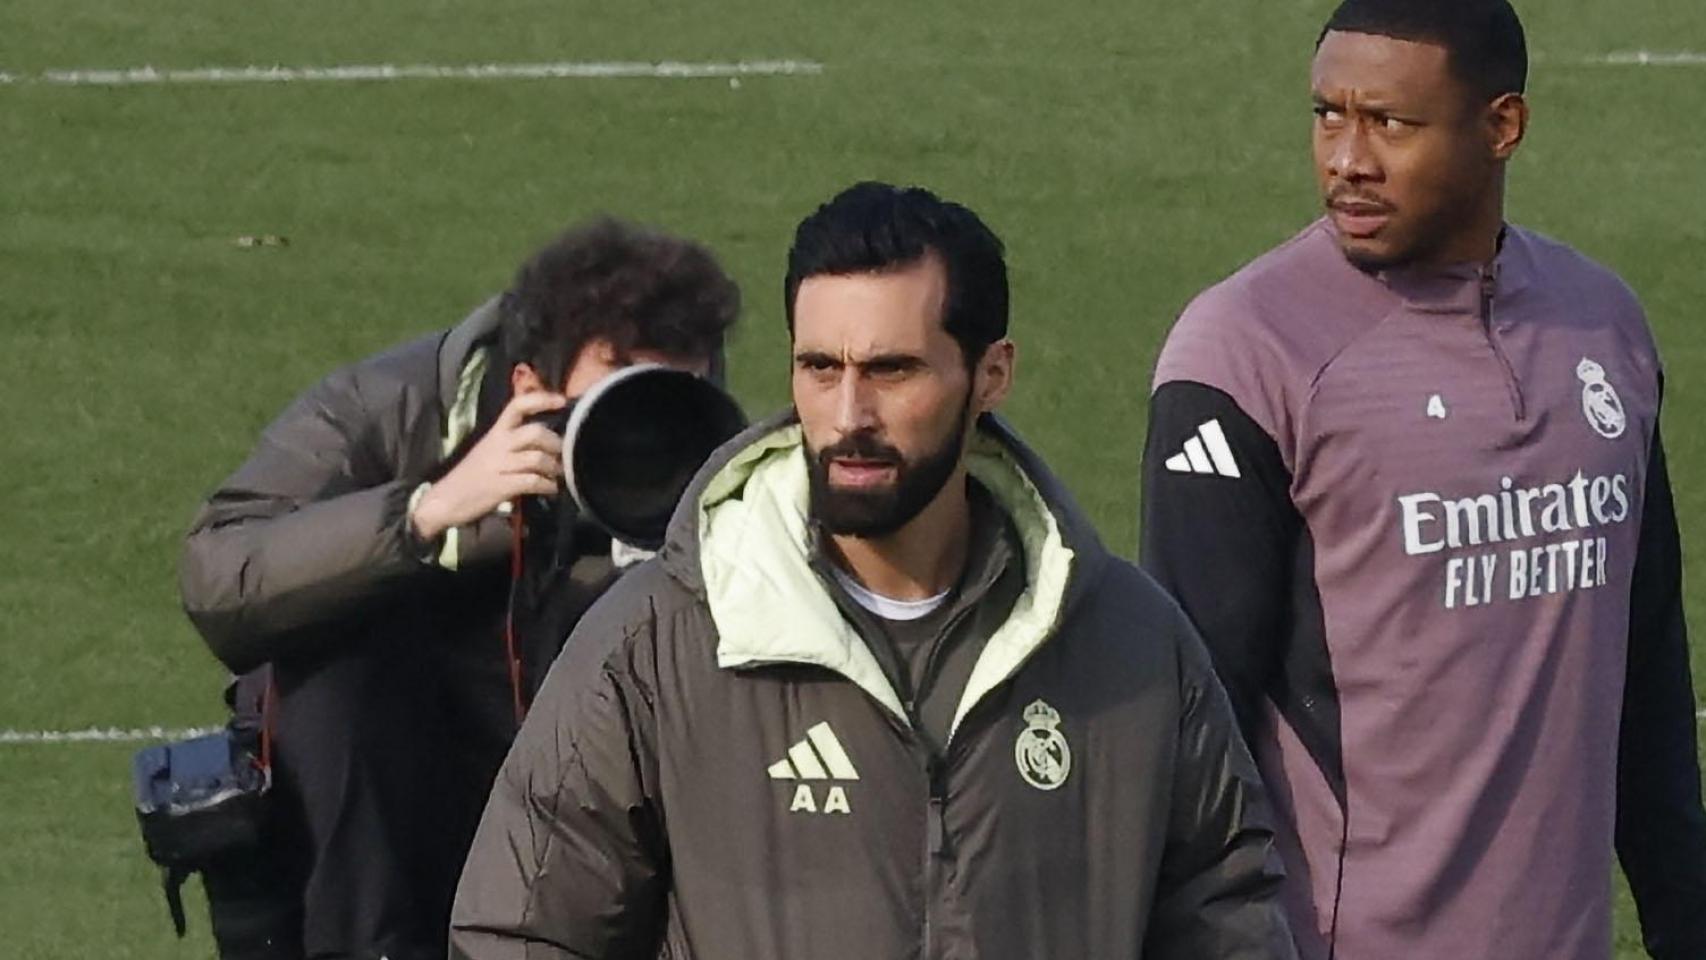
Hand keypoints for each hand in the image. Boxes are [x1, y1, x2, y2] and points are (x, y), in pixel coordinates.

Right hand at [410, 391, 566, 541]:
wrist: (443, 501)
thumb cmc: (470, 476)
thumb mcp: (489, 450)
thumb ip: (513, 441)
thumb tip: (545, 438)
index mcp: (495, 432)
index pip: (517, 405)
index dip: (541, 399)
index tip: (561, 400)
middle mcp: (498, 444)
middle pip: (535, 432)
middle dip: (555, 443)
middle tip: (562, 455)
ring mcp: (499, 465)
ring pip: (537, 458)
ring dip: (554, 468)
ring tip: (556, 476)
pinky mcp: (501, 487)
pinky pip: (532, 481)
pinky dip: (547, 485)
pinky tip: (550, 489)